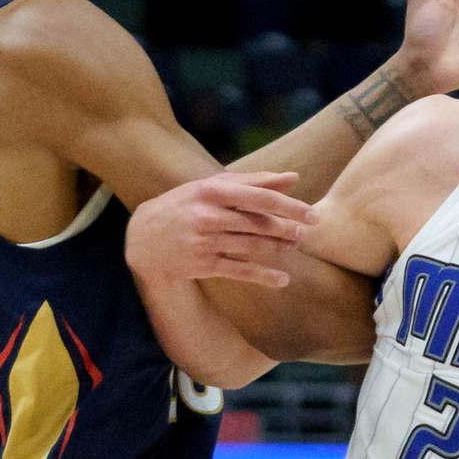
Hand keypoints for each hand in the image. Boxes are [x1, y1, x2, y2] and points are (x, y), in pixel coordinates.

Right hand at [126, 171, 315, 288]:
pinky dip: (264, 276)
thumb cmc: (186, 206)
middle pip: (258, 223)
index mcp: (212, 191)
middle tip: (305, 233)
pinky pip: (240, 271)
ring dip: (278, 248)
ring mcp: (205, 241)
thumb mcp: (213, 187)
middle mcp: (207, 215)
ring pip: (252, 246)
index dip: (290, 207)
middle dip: (287, 229)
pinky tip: (283, 279)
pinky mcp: (204, 265)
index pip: (259, 198)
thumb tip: (294, 178)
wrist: (145, 238)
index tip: (313, 213)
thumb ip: (254, 181)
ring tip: (295, 246)